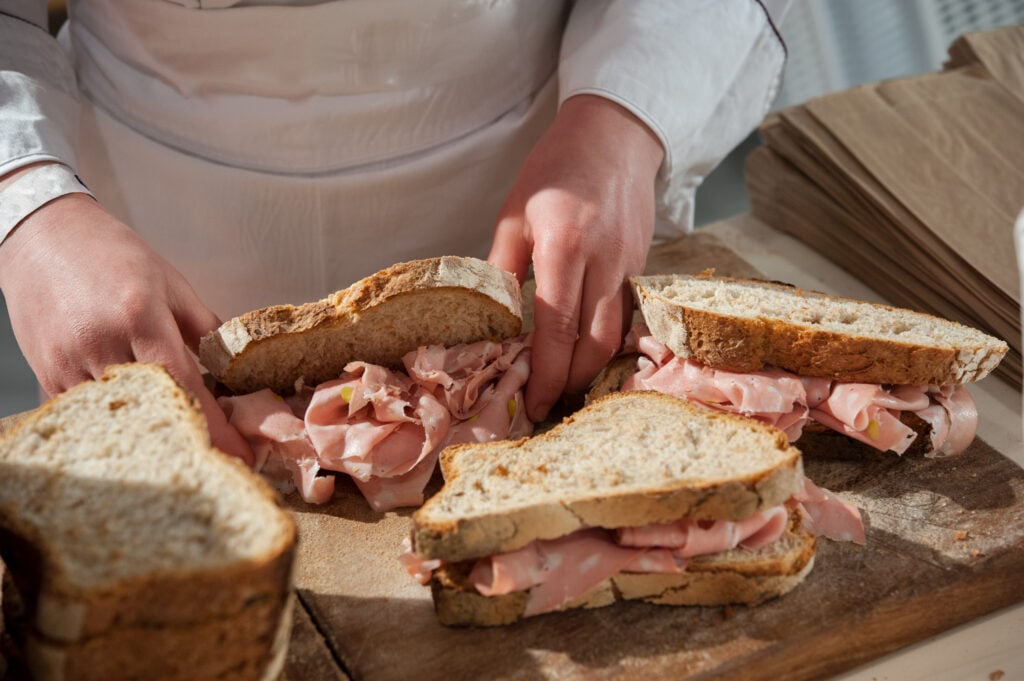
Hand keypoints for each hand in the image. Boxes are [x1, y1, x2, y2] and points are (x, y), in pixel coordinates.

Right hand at [0, 192, 253, 463]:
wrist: (43, 236)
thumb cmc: (111, 254)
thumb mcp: (171, 284)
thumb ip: (204, 329)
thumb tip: (235, 369)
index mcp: (140, 317)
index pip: (186, 385)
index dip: (216, 427)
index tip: (240, 455)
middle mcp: (100, 343)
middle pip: (153, 410)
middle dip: (189, 438)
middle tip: (216, 458)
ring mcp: (68, 363)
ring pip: (119, 419)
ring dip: (152, 434)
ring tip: (181, 443)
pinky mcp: (47, 375)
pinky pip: (88, 415)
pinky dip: (116, 421)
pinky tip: (138, 423)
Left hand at [488, 94, 664, 420]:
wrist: (614, 136)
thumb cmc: (555, 169)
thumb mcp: (515, 213)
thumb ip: (501, 268)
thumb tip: (489, 320)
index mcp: (564, 246)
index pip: (557, 327)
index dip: (545, 372)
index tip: (533, 401)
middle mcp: (604, 262)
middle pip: (595, 344)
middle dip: (570, 382)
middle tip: (547, 402)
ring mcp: (630, 266)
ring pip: (618, 336)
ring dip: (592, 369)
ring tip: (564, 385)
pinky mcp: (642, 266)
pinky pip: (628, 316)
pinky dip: (609, 343)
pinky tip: (588, 353)